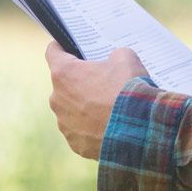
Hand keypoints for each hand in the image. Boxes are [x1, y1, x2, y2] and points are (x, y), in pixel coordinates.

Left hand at [45, 43, 148, 159]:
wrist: (138, 129)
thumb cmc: (127, 89)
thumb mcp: (126, 58)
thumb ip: (114, 55)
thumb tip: (114, 61)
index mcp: (64, 73)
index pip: (53, 52)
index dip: (63, 47)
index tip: (71, 47)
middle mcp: (57, 98)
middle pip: (64, 84)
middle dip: (81, 81)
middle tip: (103, 81)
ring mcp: (64, 123)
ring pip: (72, 109)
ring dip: (85, 106)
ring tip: (110, 106)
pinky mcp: (75, 143)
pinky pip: (81, 130)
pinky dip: (92, 127)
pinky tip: (111, 125)